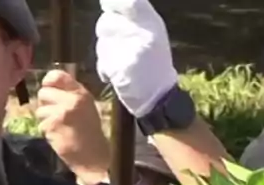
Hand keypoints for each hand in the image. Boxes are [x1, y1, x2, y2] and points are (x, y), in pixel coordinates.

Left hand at [34, 70, 110, 184]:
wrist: (94, 158)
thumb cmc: (90, 133)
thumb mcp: (86, 108)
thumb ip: (70, 95)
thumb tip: (49, 86)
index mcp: (81, 94)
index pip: (57, 75)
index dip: (48, 82)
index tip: (49, 89)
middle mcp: (72, 100)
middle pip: (43, 92)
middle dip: (46, 104)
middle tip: (56, 115)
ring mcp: (61, 113)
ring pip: (40, 110)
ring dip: (46, 120)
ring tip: (60, 128)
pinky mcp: (52, 126)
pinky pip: (40, 124)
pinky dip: (47, 132)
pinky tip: (59, 136)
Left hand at [96, 0, 178, 116]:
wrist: (161, 97)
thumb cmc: (154, 64)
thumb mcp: (152, 34)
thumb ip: (134, 17)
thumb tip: (108, 2)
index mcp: (153, 22)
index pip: (128, 1)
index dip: (114, 3)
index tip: (108, 5)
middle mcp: (144, 33)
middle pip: (107, 22)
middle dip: (107, 34)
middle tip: (121, 48)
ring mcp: (133, 50)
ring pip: (102, 42)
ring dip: (106, 52)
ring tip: (123, 62)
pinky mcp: (122, 67)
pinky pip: (102, 62)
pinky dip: (106, 69)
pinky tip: (119, 74)